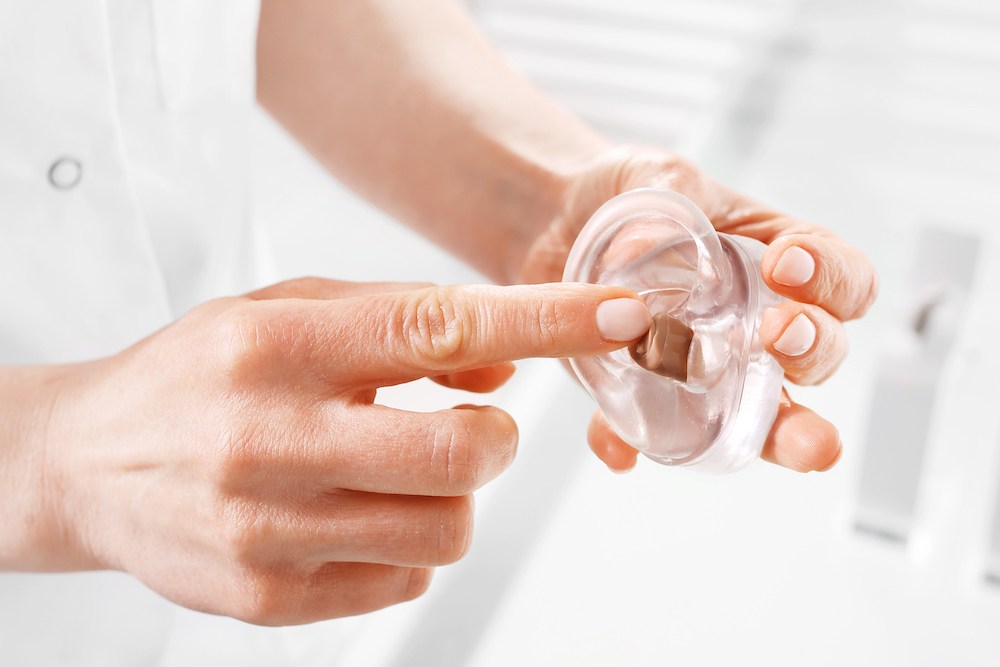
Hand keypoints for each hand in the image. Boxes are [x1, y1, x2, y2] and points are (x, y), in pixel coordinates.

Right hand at [14, 278, 648, 624]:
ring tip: (397, 472)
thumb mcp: (287, 312)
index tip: (618, 315)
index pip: (438, 327)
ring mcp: (267, 531)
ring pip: (447, 530)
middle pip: (461, 455)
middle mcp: (270, 437)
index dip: (544, 322)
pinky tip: (355, 515)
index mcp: (281, 345)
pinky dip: (409, 544)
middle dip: (494, 442)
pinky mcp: (267, 600)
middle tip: (470, 428)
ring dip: (455, 498)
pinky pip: (403, 580)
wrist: (88, 464)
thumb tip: (504, 367)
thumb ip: (400, 323)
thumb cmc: (200, 375)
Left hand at [521, 147, 878, 473]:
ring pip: (765, 416)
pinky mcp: (652, 395)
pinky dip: (638, 444)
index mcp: (778, 259)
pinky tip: (622, 449)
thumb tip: (640, 252)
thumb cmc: (628, 192)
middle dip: (813, 350)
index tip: (787, 267)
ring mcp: (710, 368)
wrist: (559, 222)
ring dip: (784, 434)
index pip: (843, 279)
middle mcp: (757, 324)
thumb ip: (659, 198)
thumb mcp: (651, 176)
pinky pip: (656, 432)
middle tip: (778, 336)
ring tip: (800, 448)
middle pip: (820, 353)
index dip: (833, 279)